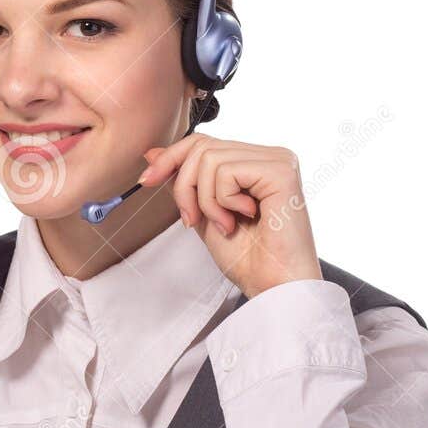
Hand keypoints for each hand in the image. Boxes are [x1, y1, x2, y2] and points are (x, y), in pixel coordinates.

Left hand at [137, 134, 322, 298]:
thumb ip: (183, 181)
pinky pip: (227, 171)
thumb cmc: (246, 258)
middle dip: (185, 187)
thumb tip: (152, 153)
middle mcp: (270, 155)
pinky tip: (242, 218)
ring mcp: (279, 161)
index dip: (170, 159)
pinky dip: (222, 201)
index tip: (146, 180)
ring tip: (225, 224)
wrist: (272, 285)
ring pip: (210, 158)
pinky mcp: (281, 172)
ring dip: (205, 200)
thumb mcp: (201, 212)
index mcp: (254, 161)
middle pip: (202, 147)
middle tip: (194, 219)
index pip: (202, 142)